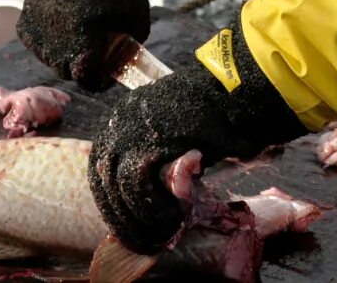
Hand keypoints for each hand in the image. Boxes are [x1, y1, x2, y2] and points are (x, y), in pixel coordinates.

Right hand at [16, 0, 153, 90]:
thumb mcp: (136, 21)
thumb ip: (127, 53)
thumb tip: (116, 73)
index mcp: (84, 36)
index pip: (86, 79)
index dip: (99, 79)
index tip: (105, 70)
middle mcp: (55, 34)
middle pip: (65, 71)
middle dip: (82, 66)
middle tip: (94, 49)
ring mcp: (38, 23)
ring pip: (47, 58)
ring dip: (63, 54)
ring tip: (78, 34)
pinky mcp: (27, 13)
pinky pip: (34, 42)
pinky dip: (46, 41)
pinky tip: (60, 27)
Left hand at [89, 23, 306, 253]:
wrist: (235, 95)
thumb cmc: (211, 119)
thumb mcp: (171, 140)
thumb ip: (154, 164)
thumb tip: (146, 205)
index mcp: (119, 121)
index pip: (101, 174)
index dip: (115, 208)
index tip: (130, 231)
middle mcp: (118, 122)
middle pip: (105, 182)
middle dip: (124, 219)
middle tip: (146, 243)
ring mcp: (131, 128)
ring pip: (120, 187)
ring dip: (141, 218)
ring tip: (165, 232)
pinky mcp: (151, 138)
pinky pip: (138, 183)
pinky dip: (154, 207)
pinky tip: (175, 216)